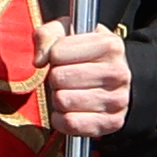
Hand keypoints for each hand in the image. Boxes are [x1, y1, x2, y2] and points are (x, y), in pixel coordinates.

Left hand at [37, 22, 133, 139]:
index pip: (57, 52)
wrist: (116, 82)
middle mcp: (118, 72)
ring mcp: (117, 100)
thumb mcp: (69, 33)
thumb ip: (47, 35)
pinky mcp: (111, 123)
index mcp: (110, 44)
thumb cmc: (87, 55)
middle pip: (58, 77)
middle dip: (55, 79)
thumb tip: (39, 61)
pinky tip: (70, 111)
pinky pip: (69, 123)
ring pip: (62, 101)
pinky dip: (61, 119)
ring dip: (58, 99)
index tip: (63, 58)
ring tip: (70, 92)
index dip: (53, 56)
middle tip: (66, 78)